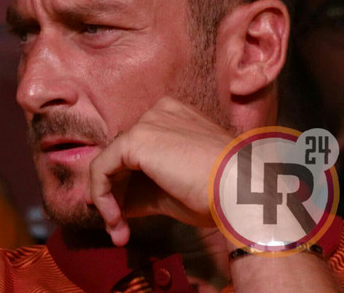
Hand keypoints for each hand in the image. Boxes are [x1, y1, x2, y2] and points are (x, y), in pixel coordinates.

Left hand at [89, 96, 231, 245]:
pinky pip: (102, 168)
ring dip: (108, 200)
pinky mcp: (135, 139)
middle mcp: (160, 113)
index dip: (126, 185)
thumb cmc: (218, 194)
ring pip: (110, 162)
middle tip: (118, 228)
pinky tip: (115, 220)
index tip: (125, 216)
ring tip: (118, 230)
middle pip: (122, 156)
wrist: (241, 192)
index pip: (138, 152)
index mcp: (175, 118)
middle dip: (115, 194)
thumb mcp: (173, 190)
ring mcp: (147, 123)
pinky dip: (103, 196)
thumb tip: (111, 204)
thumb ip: (142, 190)